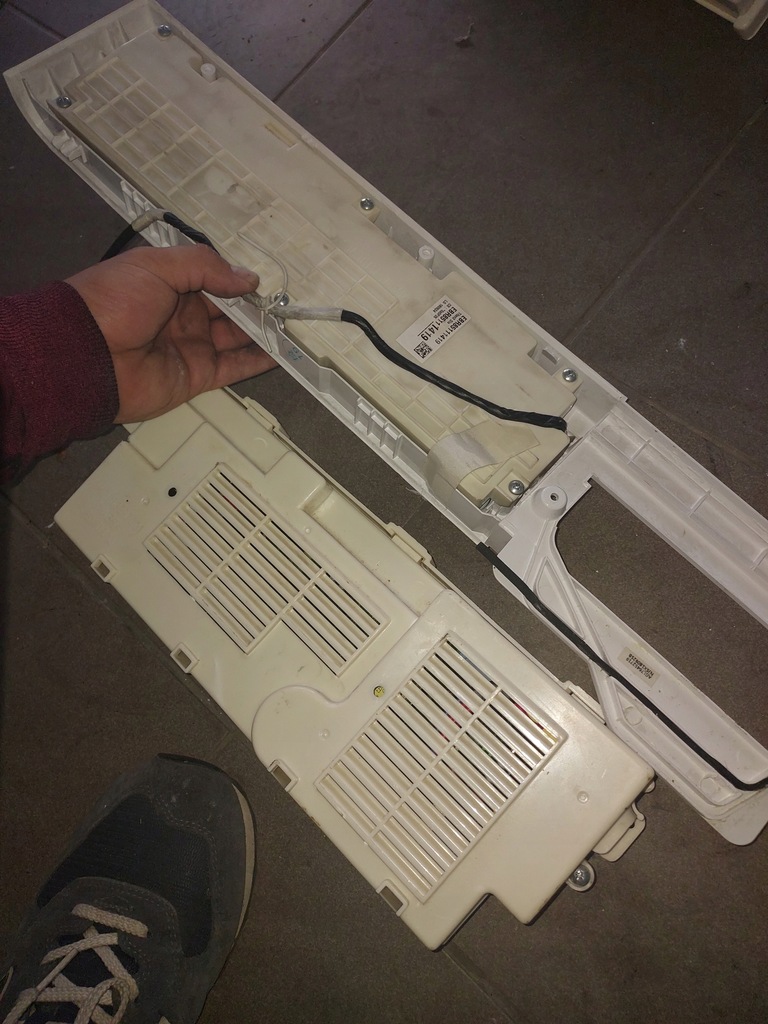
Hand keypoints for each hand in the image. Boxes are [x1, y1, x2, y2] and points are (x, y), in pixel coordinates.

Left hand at [67, 246, 275, 422]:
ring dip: (263, 333)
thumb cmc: (115, 300)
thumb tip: (248, 278)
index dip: (238, 280)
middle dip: (256, 307)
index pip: (214, 279)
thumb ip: (205, 266)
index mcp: (170, 284)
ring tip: (293, 328)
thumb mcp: (156, 265)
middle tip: (286, 305)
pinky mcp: (198, 376)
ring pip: (237, 339)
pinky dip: (258, 362)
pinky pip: (234, 368)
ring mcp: (192, 346)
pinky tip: (282, 353)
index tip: (265, 282)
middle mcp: (184, 315)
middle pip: (229, 310)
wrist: (85, 354)